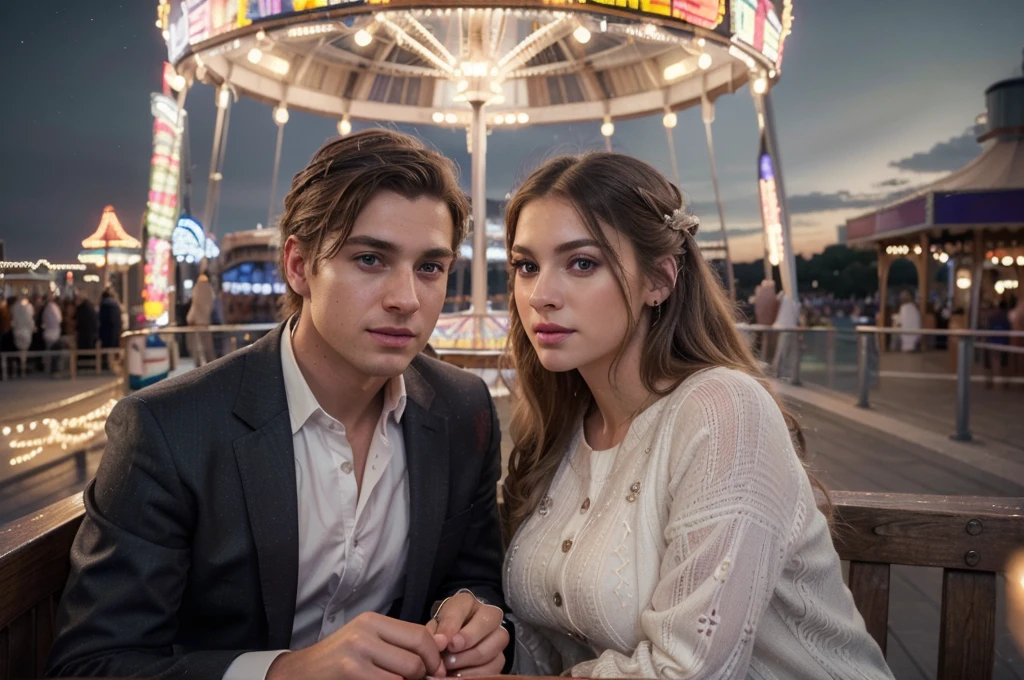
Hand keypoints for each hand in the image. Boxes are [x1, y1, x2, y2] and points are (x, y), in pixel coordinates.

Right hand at [267, 611, 446, 679]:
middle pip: (416, 654)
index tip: (437, 670)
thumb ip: (399, 643)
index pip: (420, 634)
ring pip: (405, 673)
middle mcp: (365, 631)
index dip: (434, 655)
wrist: (299, 673)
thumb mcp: (367, 641)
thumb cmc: (338, 660)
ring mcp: (356, 651)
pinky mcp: (350, 670)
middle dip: (426, 673)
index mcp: (373, 621)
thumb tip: (440, 645)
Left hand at [426, 592, 507, 676]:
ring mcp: (498, 637)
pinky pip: (494, 667)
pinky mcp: (500, 658)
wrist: (450, 644)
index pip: (462, 608)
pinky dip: (475, 673)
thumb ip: (434, 632)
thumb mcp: (435, 628)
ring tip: (451, 665)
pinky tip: (459, 674)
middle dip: (467, 639)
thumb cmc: (443, 632)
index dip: (451, 625)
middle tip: (450, 652)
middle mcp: (489, 616)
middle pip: (487, 622)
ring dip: (469, 659)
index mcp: (468, 603)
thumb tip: (440, 643)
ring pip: (493, 646)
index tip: (442, 641)